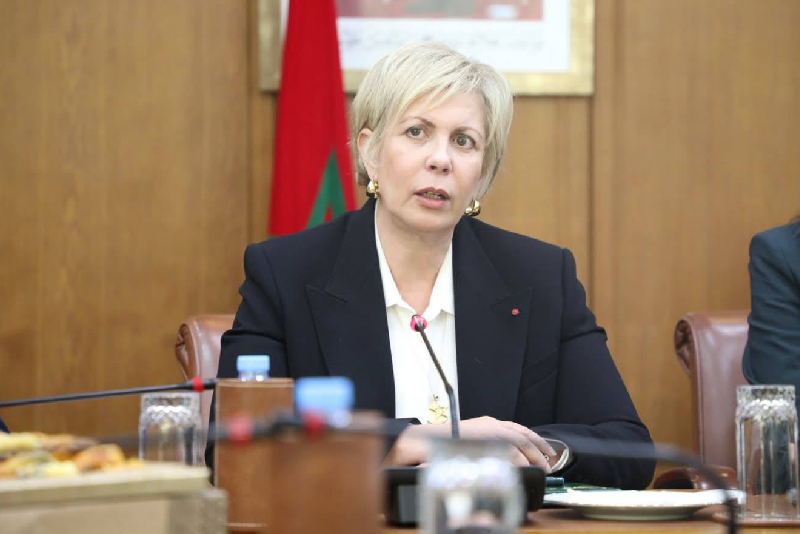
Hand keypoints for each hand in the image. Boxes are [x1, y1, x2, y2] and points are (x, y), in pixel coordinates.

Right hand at [385, 416, 555, 470]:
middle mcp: (491, 425)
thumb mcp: (470, 440)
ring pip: (519, 444)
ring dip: (532, 458)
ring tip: (540, 470)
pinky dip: (518, 463)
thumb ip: (486, 445)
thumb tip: (505, 460)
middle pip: (523, 436)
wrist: (424, 441)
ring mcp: (487, 432)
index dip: (536, 440)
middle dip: (539, 451)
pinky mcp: (484, 442)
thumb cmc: (444, 444)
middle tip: (549, 465)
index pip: (519, 429)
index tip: (548, 451)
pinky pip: (507, 454)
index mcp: (488, 423)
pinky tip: (523, 471)